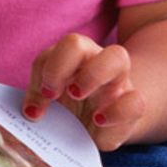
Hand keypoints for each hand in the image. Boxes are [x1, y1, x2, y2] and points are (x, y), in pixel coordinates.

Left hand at [22, 33, 145, 150]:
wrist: (102, 124)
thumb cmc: (71, 105)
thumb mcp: (51, 98)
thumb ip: (39, 99)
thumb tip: (30, 113)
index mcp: (73, 54)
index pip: (60, 47)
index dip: (50, 68)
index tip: (45, 95)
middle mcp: (95, 59)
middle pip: (79, 42)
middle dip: (61, 66)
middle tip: (55, 94)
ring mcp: (118, 79)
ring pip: (117, 56)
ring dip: (92, 76)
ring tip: (76, 98)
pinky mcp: (133, 106)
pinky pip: (135, 100)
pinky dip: (116, 112)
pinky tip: (98, 121)